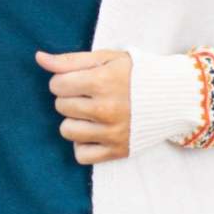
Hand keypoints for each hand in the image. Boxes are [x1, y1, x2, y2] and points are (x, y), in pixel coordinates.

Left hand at [35, 47, 132, 163]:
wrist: (174, 96)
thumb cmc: (137, 74)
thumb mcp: (106, 59)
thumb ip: (70, 60)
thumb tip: (39, 58)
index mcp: (103, 82)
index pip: (57, 85)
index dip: (63, 81)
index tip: (78, 81)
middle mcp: (107, 109)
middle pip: (61, 106)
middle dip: (70, 99)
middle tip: (89, 95)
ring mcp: (112, 132)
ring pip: (66, 131)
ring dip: (74, 121)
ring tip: (91, 114)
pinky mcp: (118, 150)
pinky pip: (81, 155)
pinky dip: (84, 145)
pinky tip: (94, 132)